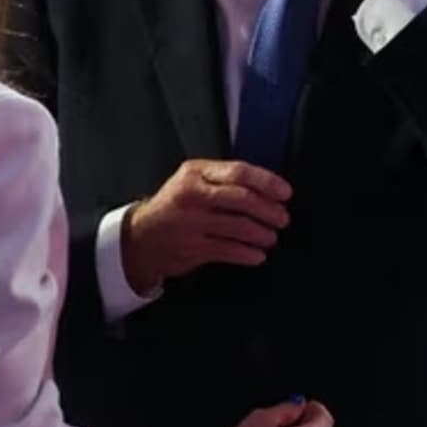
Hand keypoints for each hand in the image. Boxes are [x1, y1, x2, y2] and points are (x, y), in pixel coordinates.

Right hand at [121, 160, 292, 293]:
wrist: (141, 237)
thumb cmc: (174, 206)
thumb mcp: (192, 181)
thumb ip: (223, 179)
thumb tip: (266, 188)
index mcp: (196, 172)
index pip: (239, 172)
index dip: (267, 182)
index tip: (285, 192)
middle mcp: (193, 194)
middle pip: (242, 199)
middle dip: (269, 210)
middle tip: (283, 218)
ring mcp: (192, 222)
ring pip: (239, 226)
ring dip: (262, 234)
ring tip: (271, 237)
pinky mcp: (192, 247)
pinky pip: (229, 250)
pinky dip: (248, 254)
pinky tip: (257, 255)